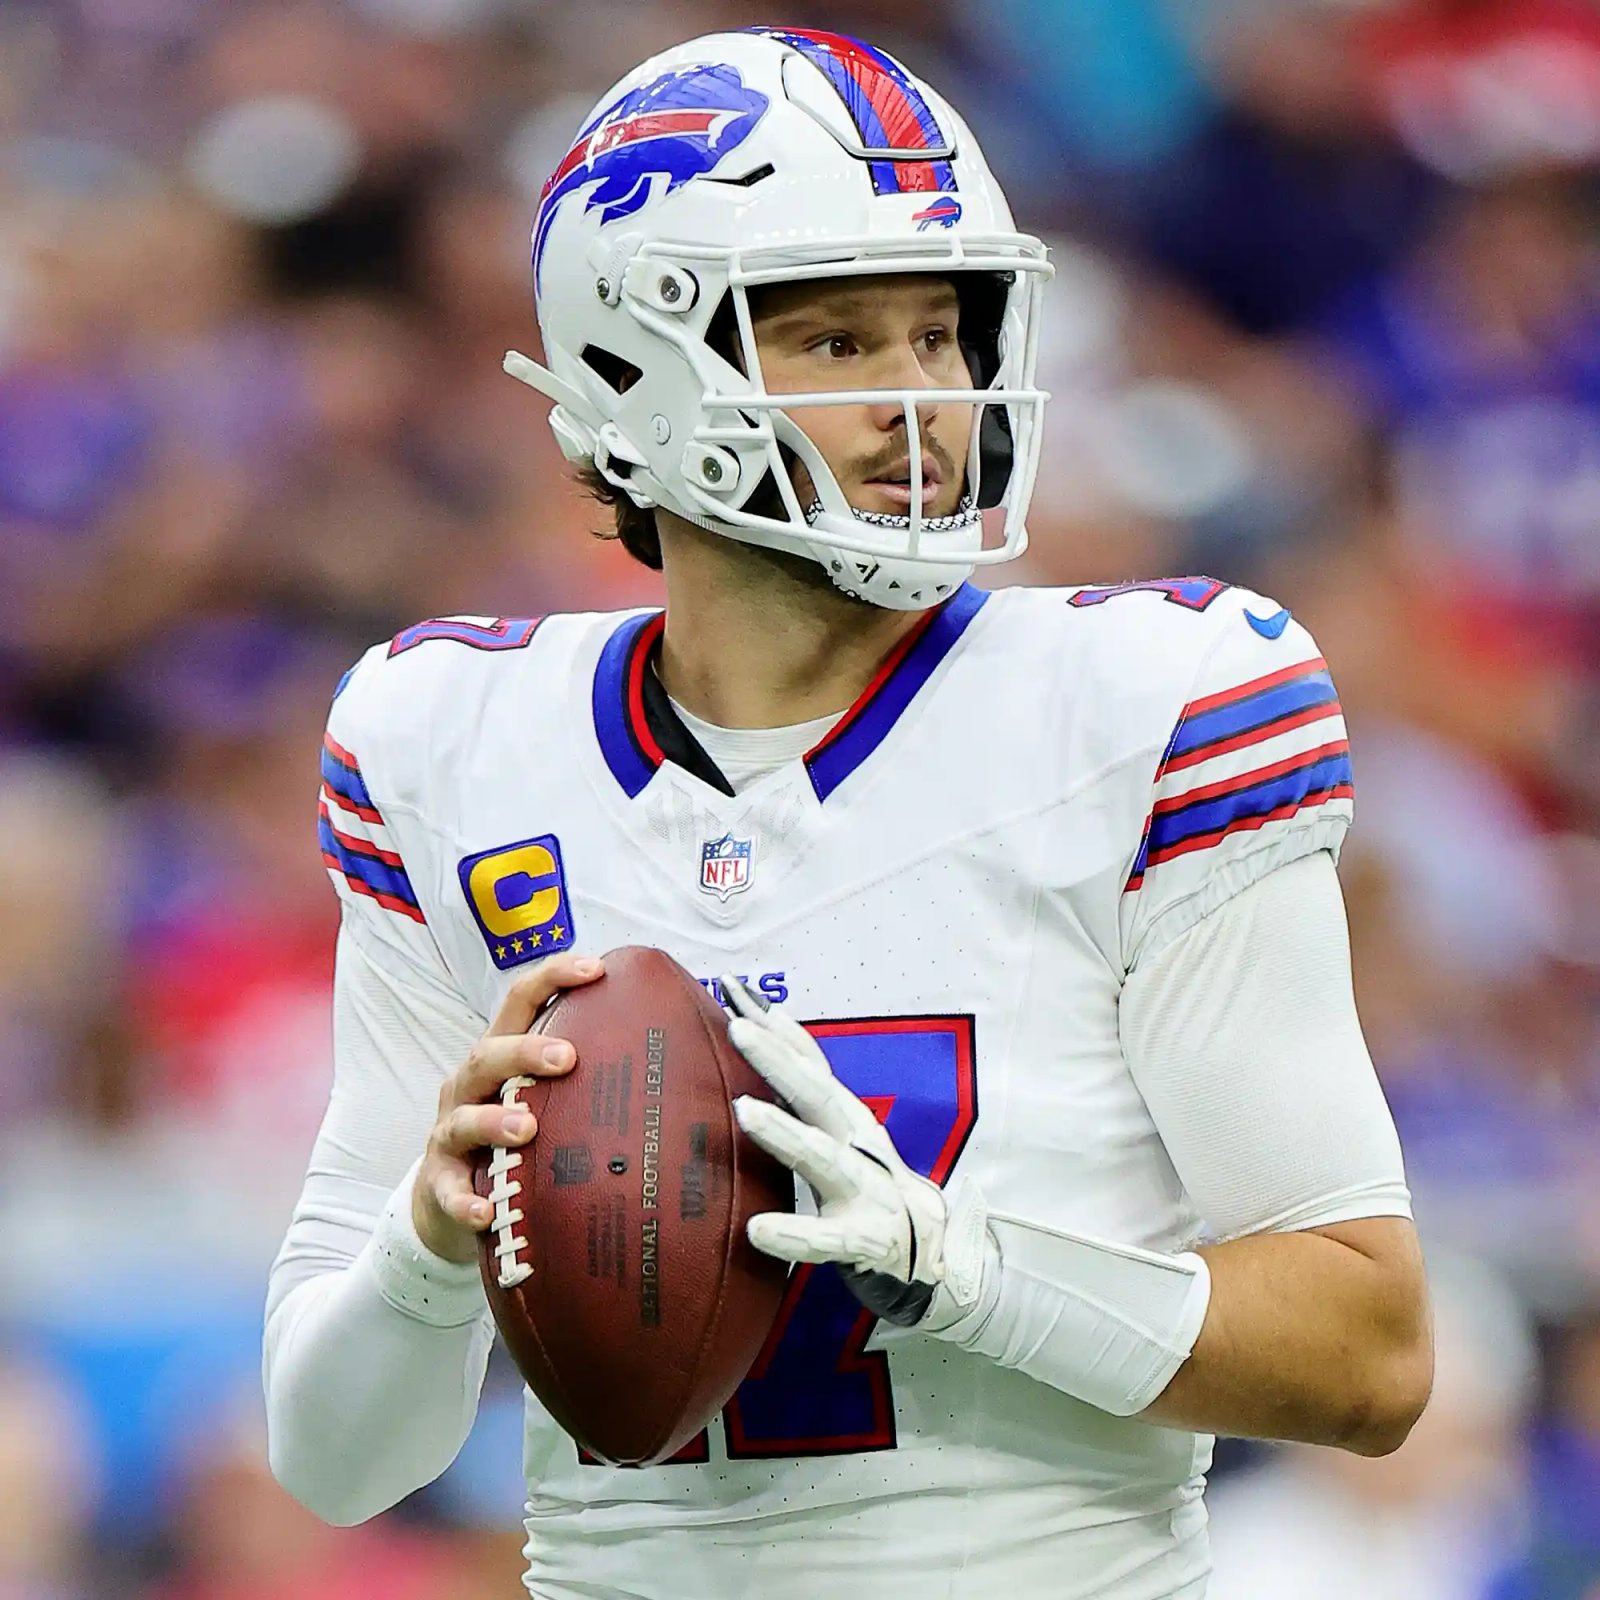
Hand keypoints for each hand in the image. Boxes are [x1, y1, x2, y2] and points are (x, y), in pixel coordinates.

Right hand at [412, 953, 603, 1261]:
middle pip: (488, 1053)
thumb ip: (592, 1082)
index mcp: (502, 1057)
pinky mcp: (440, 1184)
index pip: (521, 1002)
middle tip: (568, 1058)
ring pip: (464, 1118)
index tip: (596, 968)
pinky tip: (485, 1212)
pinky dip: (465, 1201)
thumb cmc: (518, 1139)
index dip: (553, 977)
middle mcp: (471, 1087)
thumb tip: (688, 1067)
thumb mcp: (548, 1101)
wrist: (452, 1201)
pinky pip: (448, 1191)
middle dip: (525, 1051)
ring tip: (527, 1127)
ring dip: (493, 1122)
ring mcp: (451, 1134)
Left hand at [721, 975, 985, 1327]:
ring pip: (822, 1157)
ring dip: (785, 1133)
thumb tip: (756, 1037)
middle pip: (816, 1094)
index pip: (807, 1060)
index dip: (773, 1024)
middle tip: (736, 1028)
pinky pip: (825, 1238)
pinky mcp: (864, 1240)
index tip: (732, 988)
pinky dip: (794, 1234)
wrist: (931, 1250)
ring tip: (745, 1112)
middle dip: (777, 1059)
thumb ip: (799, 1093)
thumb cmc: (866, 1182)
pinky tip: (759, 1230)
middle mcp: (856, 1142)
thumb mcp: (837, 1131)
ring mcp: (864, 1189)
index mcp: (844, 1115)